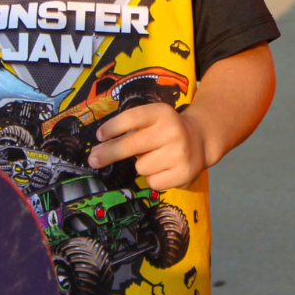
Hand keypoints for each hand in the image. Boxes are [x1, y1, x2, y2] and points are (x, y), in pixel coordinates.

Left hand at [87, 104, 206, 190]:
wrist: (201, 139)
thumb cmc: (166, 129)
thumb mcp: (153, 120)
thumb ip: (130, 130)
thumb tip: (100, 151)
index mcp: (162, 112)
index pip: (132, 118)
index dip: (113, 128)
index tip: (99, 137)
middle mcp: (172, 130)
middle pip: (132, 144)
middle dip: (109, 153)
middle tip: (93, 159)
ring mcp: (180, 153)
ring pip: (141, 167)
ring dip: (142, 165)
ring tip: (156, 158)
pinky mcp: (184, 173)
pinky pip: (152, 182)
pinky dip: (153, 178)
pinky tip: (165, 169)